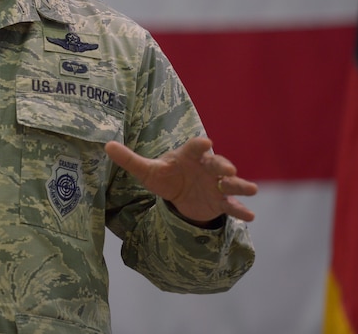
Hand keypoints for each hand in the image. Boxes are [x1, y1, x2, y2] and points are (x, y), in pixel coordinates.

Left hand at [104, 137, 257, 223]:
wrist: (180, 193)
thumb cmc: (165, 176)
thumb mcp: (147, 170)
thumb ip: (129, 159)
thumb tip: (106, 145)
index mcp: (189, 155)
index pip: (195, 147)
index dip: (200, 145)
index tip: (206, 142)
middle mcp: (207, 167)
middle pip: (218, 164)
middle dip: (223, 166)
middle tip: (227, 171)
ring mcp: (217, 185)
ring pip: (233, 183)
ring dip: (239, 185)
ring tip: (250, 190)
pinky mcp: (222, 201)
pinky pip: (233, 205)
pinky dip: (241, 209)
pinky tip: (250, 215)